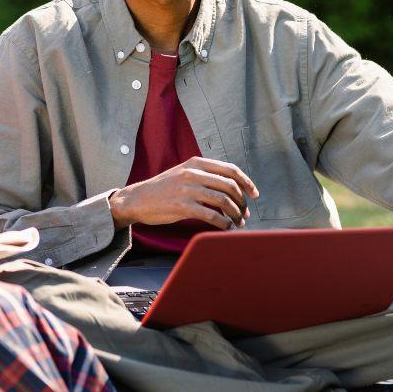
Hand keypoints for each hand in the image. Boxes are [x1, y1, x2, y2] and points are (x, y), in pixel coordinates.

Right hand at [109, 156, 259, 230]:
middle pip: (230, 187)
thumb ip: (205, 175)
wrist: (138, 199)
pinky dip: (223, 224)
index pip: (231, 170)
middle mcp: (193, 174)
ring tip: (238, 222)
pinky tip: (226, 228)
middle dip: (242, 202)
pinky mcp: (182, 207)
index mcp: (196, 163)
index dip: (247, 182)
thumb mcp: (184, 173)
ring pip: (223, 201)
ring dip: (235, 214)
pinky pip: (211, 216)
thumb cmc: (163, 189)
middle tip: (245, 213)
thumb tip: (232, 187)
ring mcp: (188, 190)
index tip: (254, 195)